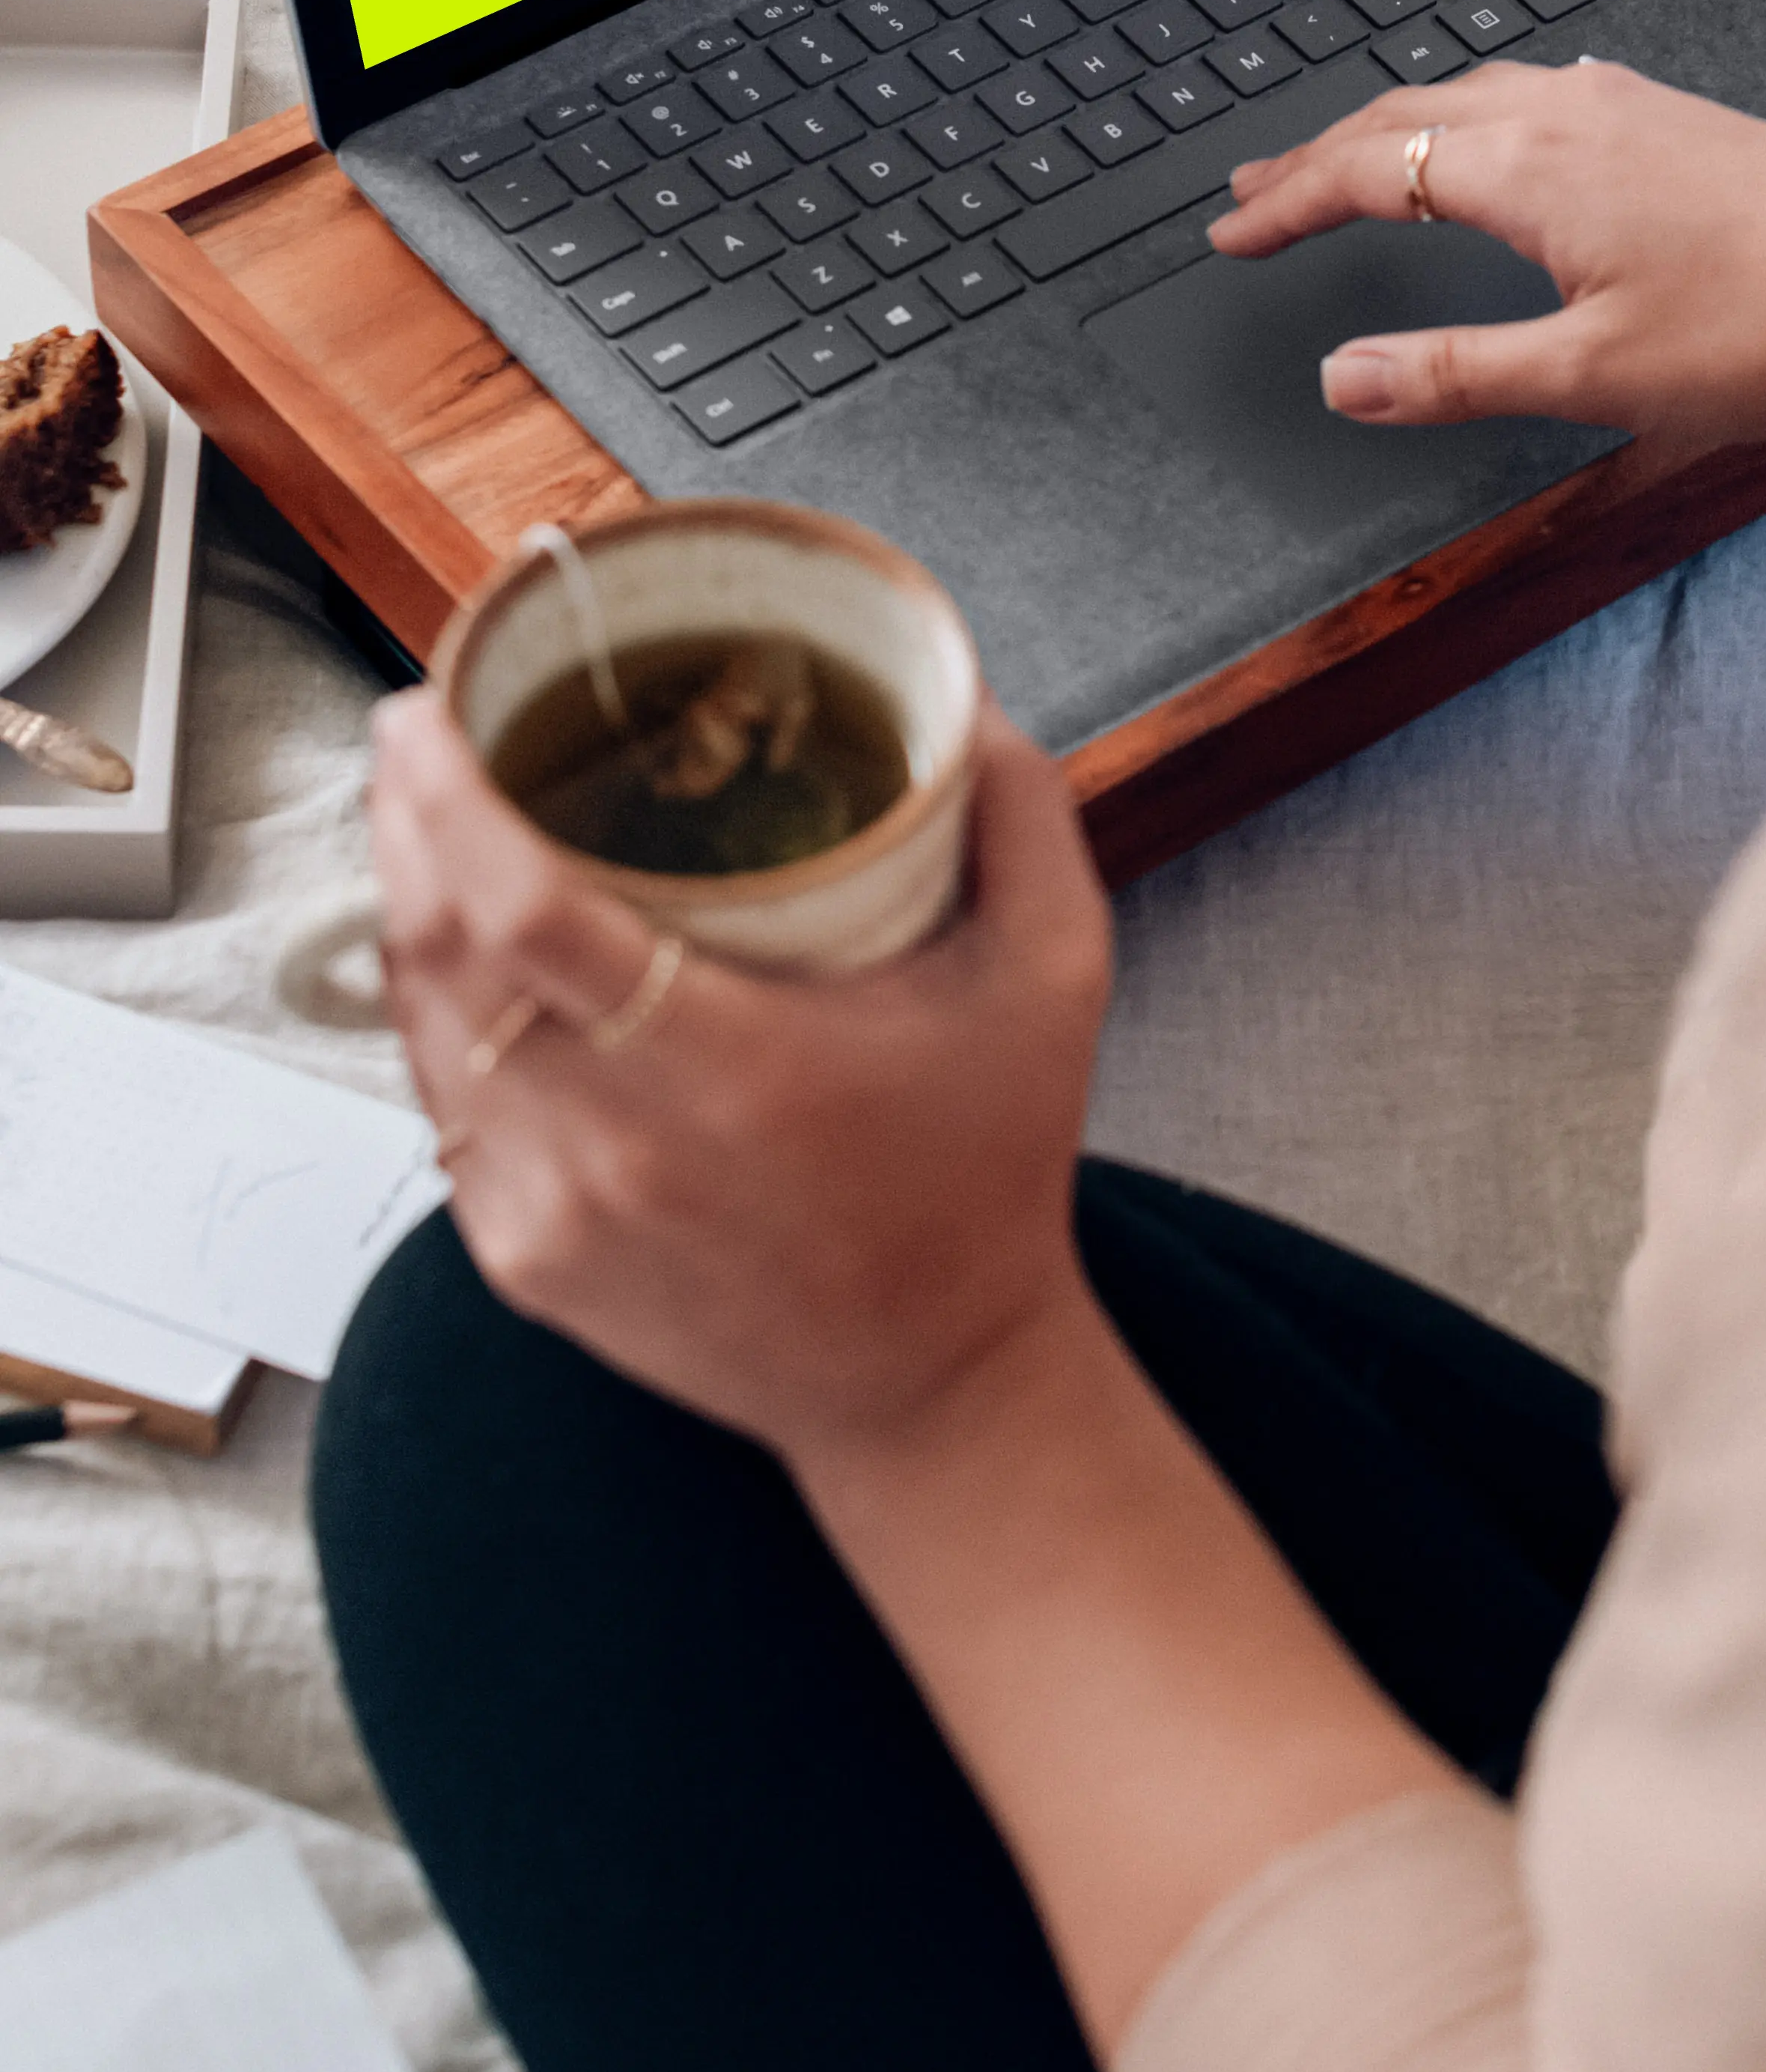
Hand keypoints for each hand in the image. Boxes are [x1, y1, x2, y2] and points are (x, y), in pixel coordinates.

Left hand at [369, 689, 1109, 1470]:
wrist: (933, 1384)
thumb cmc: (989, 1172)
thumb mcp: (1054, 978)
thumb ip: (1019, 815)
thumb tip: (956, 686)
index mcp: (731, 1066)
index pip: (522, 913)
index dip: (447, 799)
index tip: (434, 706)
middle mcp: (617, 1147)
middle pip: (440, 953)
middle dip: (406, 819)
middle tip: (426, 725)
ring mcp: (552, 1213)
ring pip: (426, 1026)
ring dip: (409, 907)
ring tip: (433, 817)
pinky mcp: (522, 1257)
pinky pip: (446, 1103)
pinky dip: (441, 1014)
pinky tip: (468, 954)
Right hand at [1206, 59, 1765, 452]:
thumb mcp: (1596, 375)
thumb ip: (1457, 375)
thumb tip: (1343, 377)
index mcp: (1526, 168)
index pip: (1365, 171)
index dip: (1285, 205)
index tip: (1228, 235)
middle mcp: (1563, 114)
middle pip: (1401, 118)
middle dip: (1313, 157)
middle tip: (1248, 191)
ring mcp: (1620, 106)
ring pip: (1464, 98)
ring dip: (1387, 132)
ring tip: (1340, 162)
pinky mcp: (1668, 117)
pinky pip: (1527, 97)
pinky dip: (1462, 118)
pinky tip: (1486, 141)